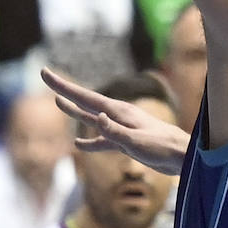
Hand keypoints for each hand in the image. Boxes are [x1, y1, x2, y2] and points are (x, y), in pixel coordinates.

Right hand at [41, 67, 189, 174]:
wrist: (182, 155)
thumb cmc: (162, 148)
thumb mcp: (136, 142)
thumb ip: (115, 131)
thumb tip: (96, 118)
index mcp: (117, 111)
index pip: (84, 96)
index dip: (62, 86)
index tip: (44, 72)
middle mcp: (116, 114)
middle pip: (84, 100)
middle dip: (64, 90)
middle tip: (45, 75)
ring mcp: (120, 127)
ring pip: (90, 118)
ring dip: (74, 111)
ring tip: (57, 102)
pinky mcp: (124, 141)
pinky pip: (101, 140)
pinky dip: (89, 141)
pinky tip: (79, 144)